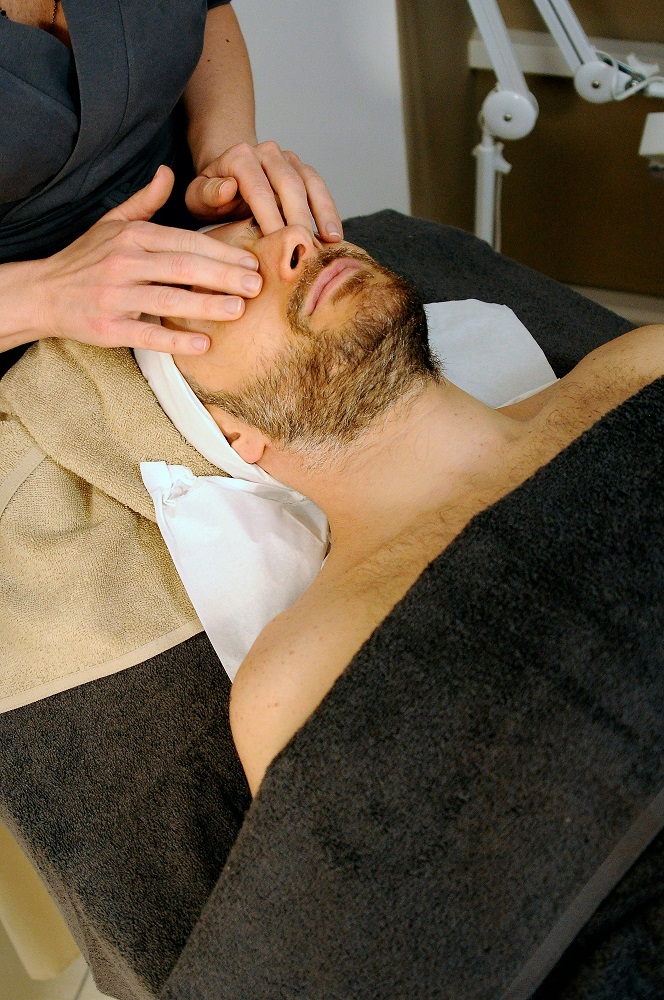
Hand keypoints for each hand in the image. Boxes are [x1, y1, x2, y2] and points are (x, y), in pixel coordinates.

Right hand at [31, 166, 261, 354]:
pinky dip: (176, 340)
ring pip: (168, 299)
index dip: (220, 251)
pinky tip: (204, 344)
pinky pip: (147, 333)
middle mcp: (124, 263)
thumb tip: (168, 173)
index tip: (251, 261)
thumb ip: (145, 201)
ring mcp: (115, 296)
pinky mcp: (108, 327)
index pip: (185, 241)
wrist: (43, 293)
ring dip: (206, 305)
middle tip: (257, 285)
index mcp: (132, 236)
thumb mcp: (111, 223)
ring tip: (239, 310)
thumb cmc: (85, 259)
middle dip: (223, 276)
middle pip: (183, 267)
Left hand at [185, 140, 342, 241]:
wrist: (226, 177)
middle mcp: (266, 153)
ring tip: (331, 240)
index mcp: (239, 158)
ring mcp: (287, 160)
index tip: (279, 243)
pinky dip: (328, 210)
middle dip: (299, 217)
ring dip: (322, 211)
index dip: (270, 216)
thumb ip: (207, 194)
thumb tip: (229, 188)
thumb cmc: (211, 195)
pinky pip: (319, 187)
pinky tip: (334, 234)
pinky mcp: (302, 170)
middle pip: (288, 184)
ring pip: (310, 182)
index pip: (258, 188)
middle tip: (306, 247)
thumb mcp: (197, 196)